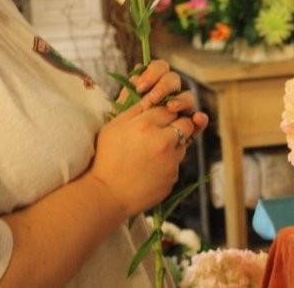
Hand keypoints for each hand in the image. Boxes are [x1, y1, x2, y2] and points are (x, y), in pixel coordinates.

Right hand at [91, 61, 208, 216]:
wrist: (108, 194)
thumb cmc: (106, 158)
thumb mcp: (114, 127)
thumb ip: (136, 110)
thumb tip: (153, 99)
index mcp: (147, 124)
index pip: (170, 108)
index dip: (165, 112)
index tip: (158, 119)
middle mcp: (164, 141)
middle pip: (186, 123)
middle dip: (178, 124)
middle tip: (163, 131)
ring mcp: (171, 160)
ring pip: (184, 143)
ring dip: (174, 144)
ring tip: (152, 153)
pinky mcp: (174, 177)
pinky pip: (176, 163)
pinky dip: (168, 163)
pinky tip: (151, 168)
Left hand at [118, 59, 208, 138]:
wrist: (124, 167)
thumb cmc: (121, 139)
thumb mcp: (121, 115)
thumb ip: (129, 94)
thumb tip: (136, 69)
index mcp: (152, 88)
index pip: (159, 69)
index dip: (152, 73)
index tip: (139, 86)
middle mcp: (167, 97)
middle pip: (173, 80)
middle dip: (163, 86)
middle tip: (152, 99)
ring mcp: (179, 113)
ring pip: (187, 98)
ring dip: (181, 100)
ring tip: (171, 108)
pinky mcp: (188, 131)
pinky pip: (198, 122)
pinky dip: (200, 119)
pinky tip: (198, 118)